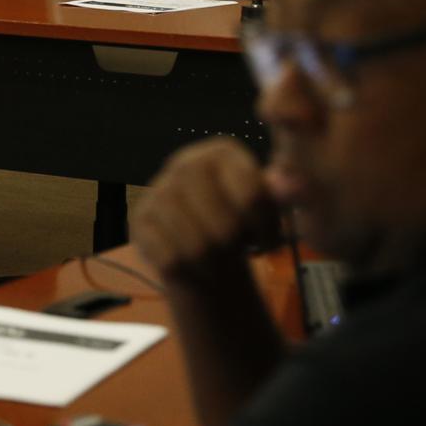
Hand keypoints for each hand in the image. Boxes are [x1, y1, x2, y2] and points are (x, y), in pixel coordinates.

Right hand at [131, 138, 281, 288]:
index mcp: (221, 152)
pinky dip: (190, 272)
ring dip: (217, 265)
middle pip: (224, 228)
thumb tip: (287, 186)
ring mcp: (157, 190)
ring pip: (197, 249)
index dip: (267, 230)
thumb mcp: (270, 204)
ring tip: (223, 257)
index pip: (252, 199)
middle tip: (243, 249)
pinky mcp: (139, 218)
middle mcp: (184, 163)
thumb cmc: (243, 220)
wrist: (206, 239)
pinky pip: (171, 259)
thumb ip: (282, 193)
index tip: (271, 240)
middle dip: (239, 250)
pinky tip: (197, 264)